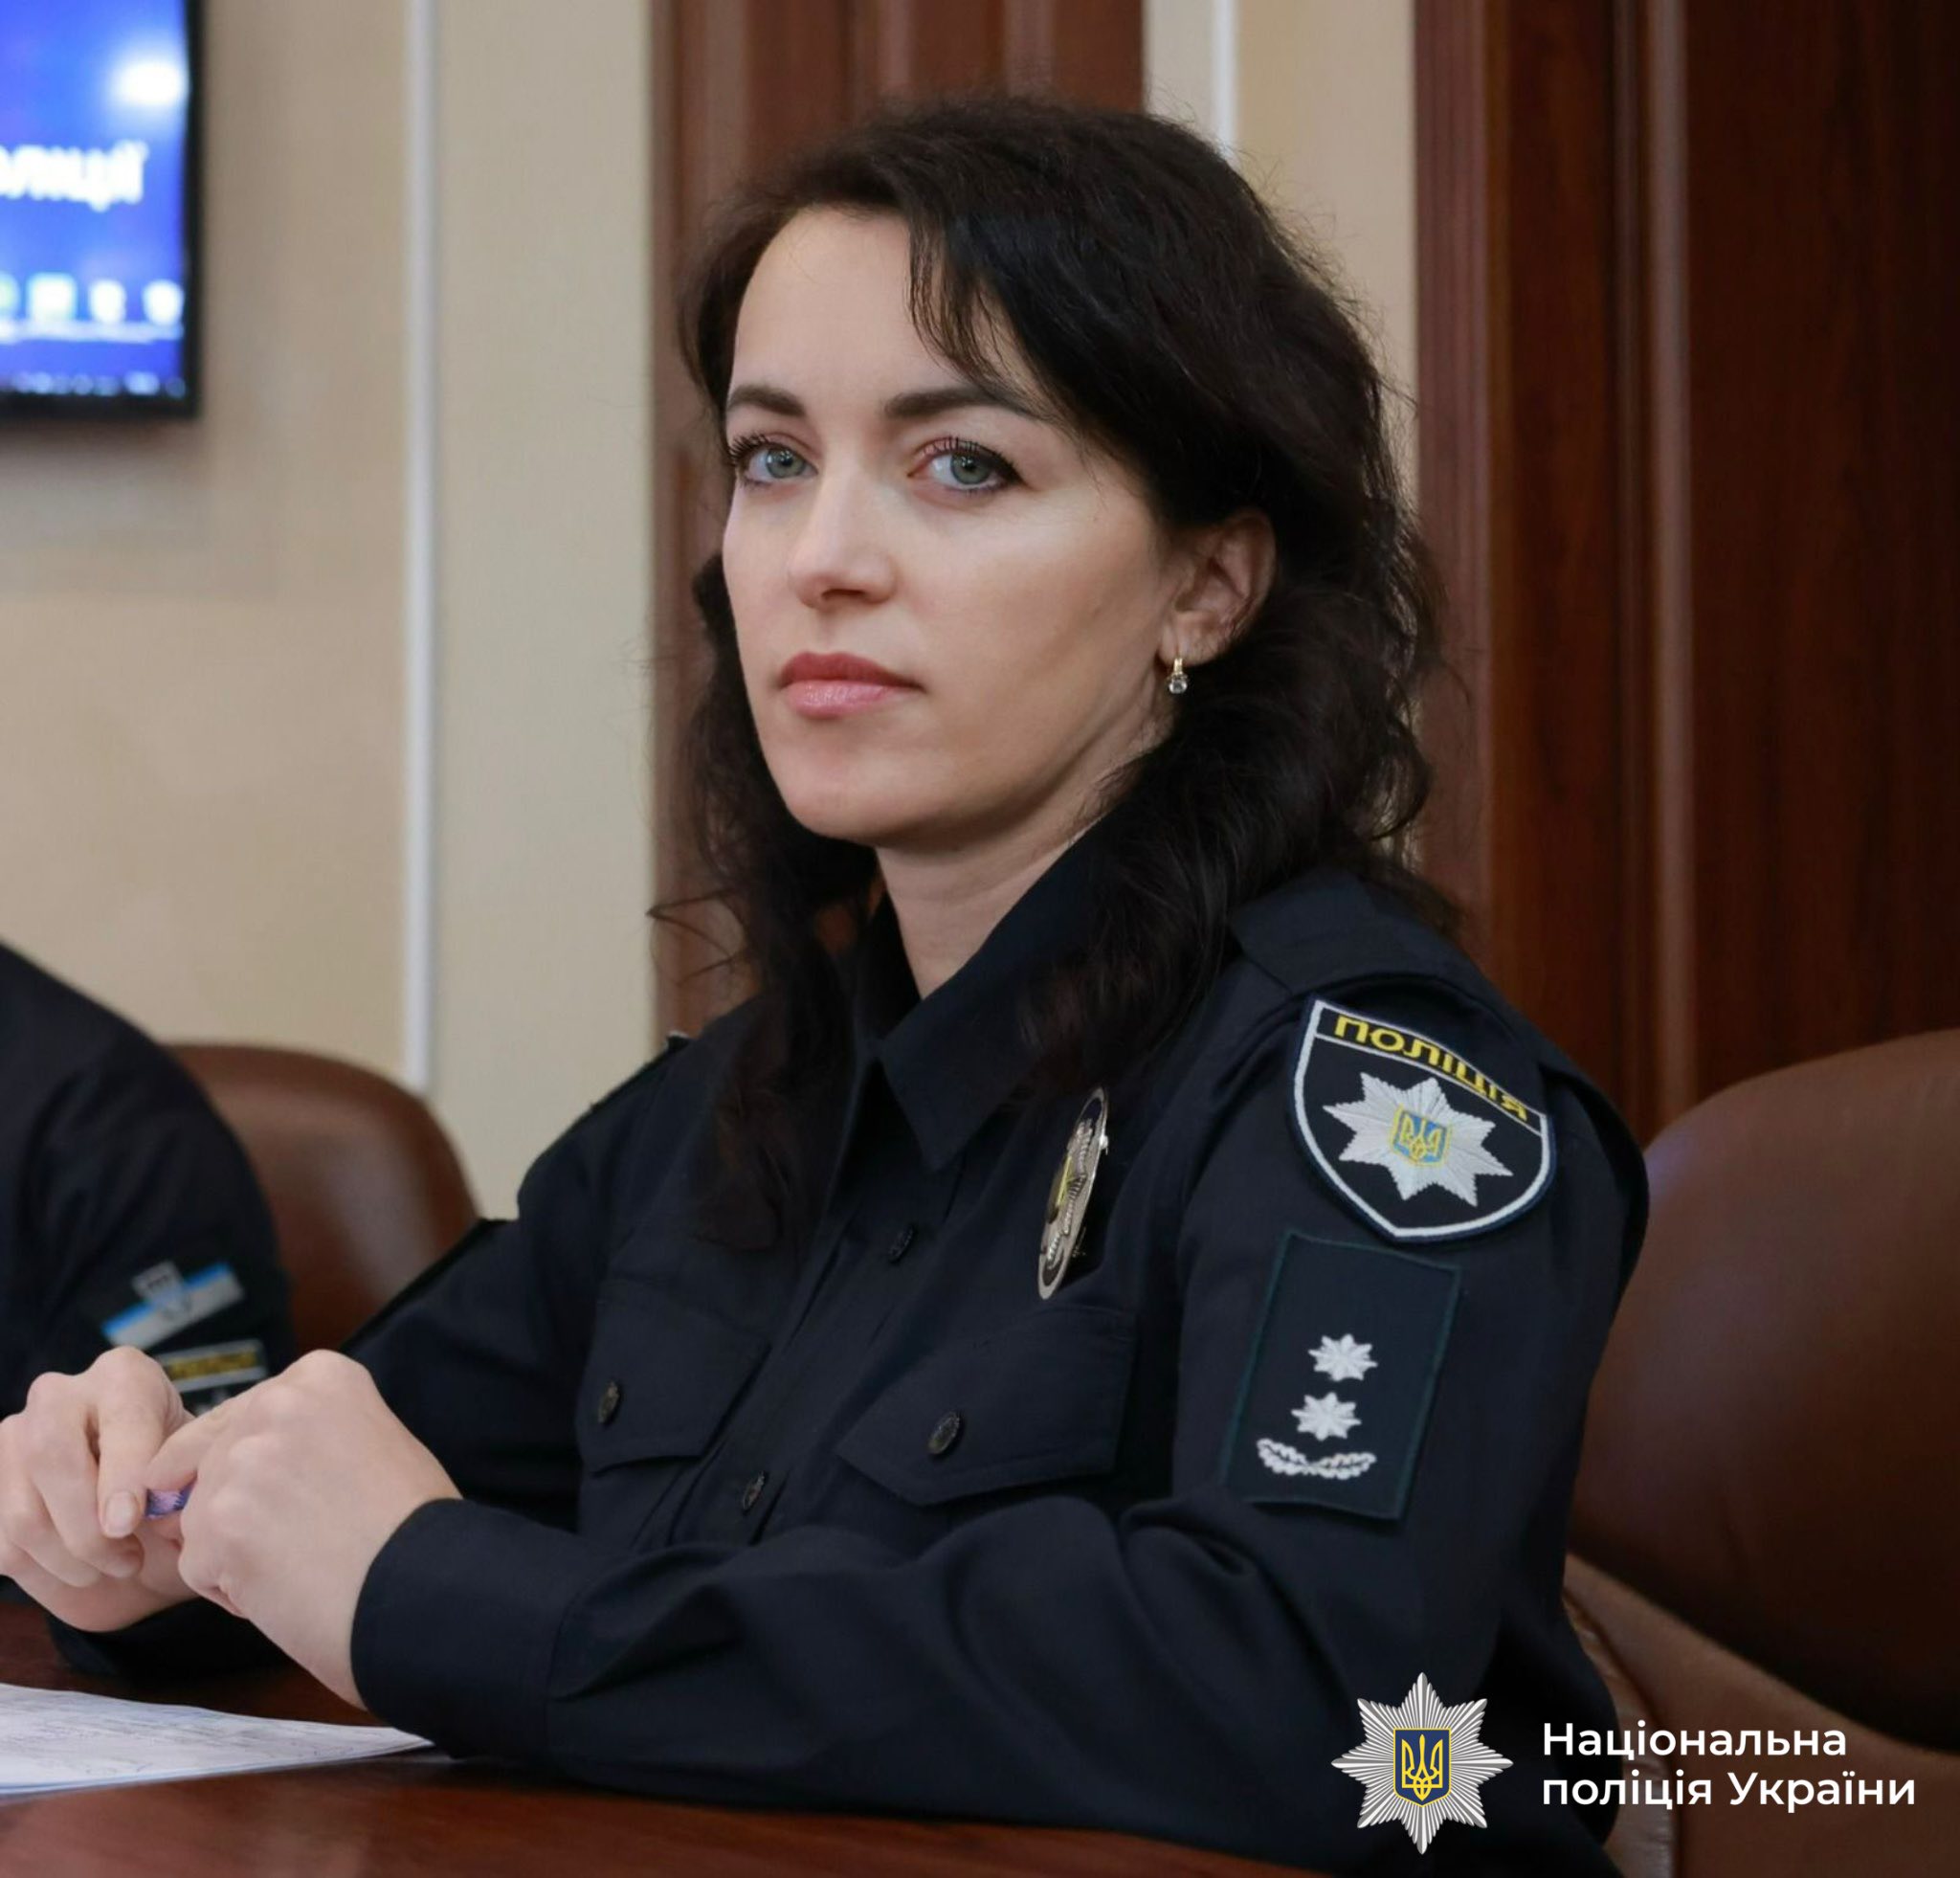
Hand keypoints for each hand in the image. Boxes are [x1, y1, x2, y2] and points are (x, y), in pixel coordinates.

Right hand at [0, 1346, 197, 1630]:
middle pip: (53, 1459)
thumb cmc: (171, 1478)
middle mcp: (59, 1395)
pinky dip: (45, 1572)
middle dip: (88, 1528)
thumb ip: (185, 1482)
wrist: (134, 1497)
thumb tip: (163, 1511)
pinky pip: (5, 1544)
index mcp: (123, 1376)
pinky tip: (81, 1571)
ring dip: (70, 1560)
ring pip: (24, 1514)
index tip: (128, 1522)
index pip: (119, 1420)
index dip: (122, 1475)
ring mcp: (13, 1437)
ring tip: (114, 1567)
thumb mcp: (194, 1471)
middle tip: (127, 1560)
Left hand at [143, 1350, 459, 1707]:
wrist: (424, 1583)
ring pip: (199, 1518)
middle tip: (309, 1534)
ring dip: (236, 1550)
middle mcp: (274, 1405)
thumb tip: (239, 1461)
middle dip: (243, 1508)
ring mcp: (242, 1464)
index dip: (263, 1469)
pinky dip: (233, 1590)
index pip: (240, 1418)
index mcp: (318, 1376)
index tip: (307, 1493)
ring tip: (303, 1561)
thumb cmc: (411, 1524)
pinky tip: (288, 1587)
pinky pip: (199, 1567)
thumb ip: (308, 1433)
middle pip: (212, 1465)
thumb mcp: (372, 1437)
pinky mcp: (218, 1525)